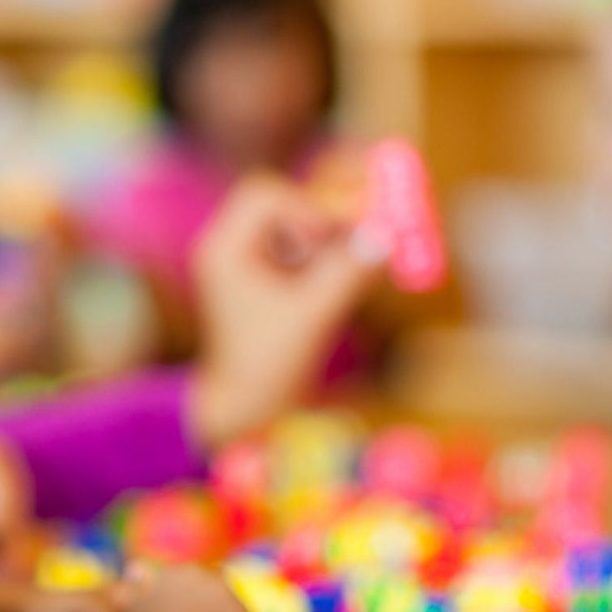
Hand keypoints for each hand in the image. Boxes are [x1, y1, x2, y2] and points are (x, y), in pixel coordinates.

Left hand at [188, 173, 383, 448]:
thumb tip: (386, 238)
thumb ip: (348, 275)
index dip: (308, 207)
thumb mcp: (313, 317)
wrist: (247, 414)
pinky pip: (300, 250)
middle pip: (280, 202)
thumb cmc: (269, 370)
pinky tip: (348, 276)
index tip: (340, 234)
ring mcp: (247, 264)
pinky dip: (327, 257)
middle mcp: (230, 249)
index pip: (266, 196)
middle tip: (364, 231)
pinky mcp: (266, 281)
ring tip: (356, 262)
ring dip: (329, 238)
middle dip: (323, 216)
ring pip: (294, 225)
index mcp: (225, 251)